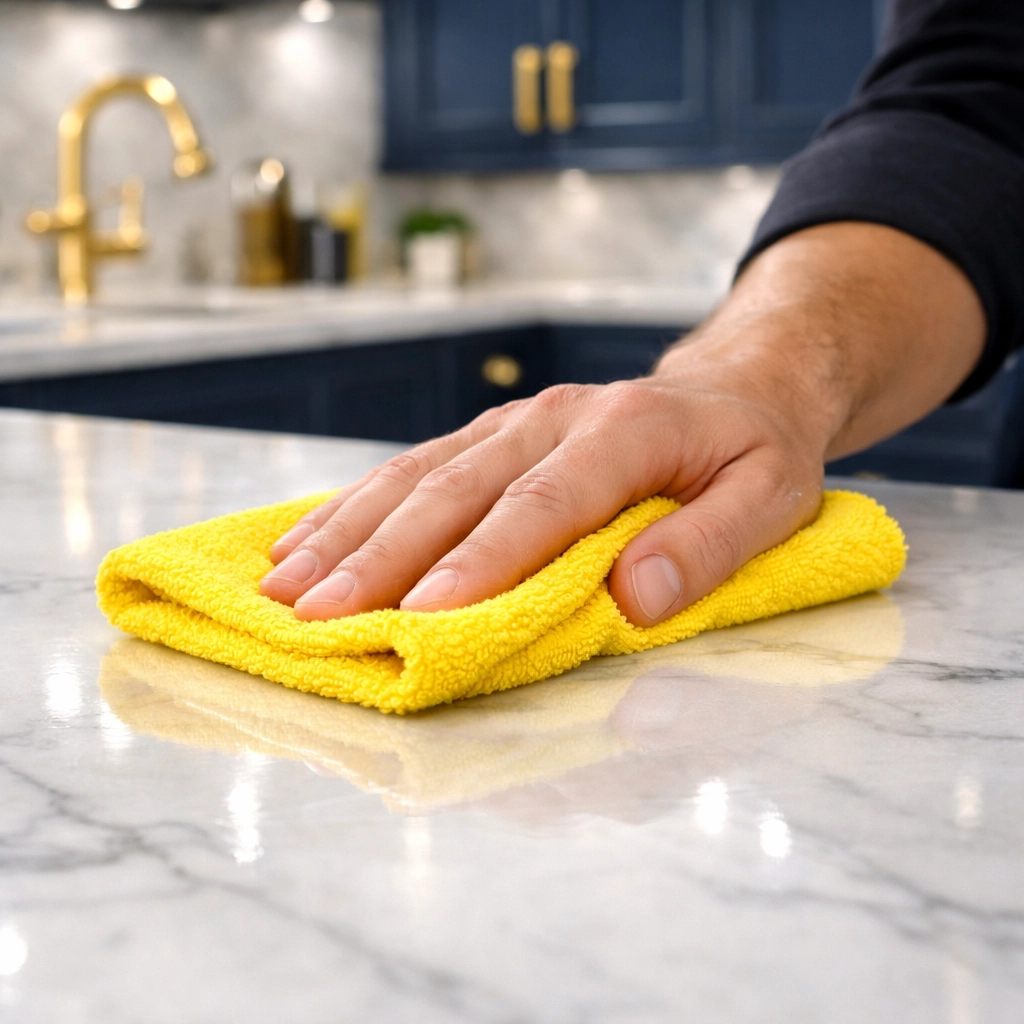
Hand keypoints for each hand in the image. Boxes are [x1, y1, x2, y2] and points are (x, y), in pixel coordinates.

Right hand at [259, 223, 984, 625]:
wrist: (735, 384)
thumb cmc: (753, 451)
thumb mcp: (771, 497)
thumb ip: (710, 545)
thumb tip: (638, 596)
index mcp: (624, 432)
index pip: (541, 506)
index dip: (480, 563)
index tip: (423, 618)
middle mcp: (551, 419)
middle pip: (454, 492)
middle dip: (381, 559)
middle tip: (317, 616)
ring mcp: (512, 423)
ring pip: (415, 476)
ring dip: (347, 533)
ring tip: (284, 586)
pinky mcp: (490, 434)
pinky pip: (412, 467)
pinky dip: (354, 507)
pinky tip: (305, 539)